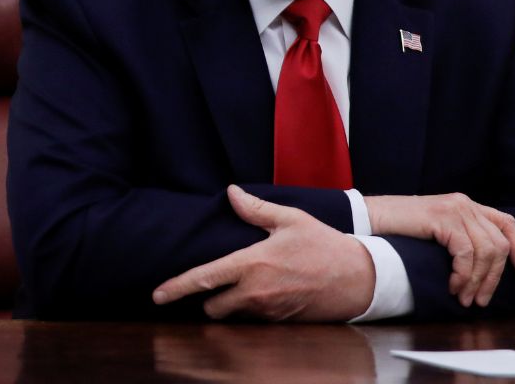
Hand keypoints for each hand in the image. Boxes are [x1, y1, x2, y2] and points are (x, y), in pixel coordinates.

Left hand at [152, 185, 374, 320]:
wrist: (357, 278)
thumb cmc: (324, 245)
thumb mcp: (291, 219)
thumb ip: (256, 209)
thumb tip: (231, 193)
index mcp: (252, 264)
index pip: (205, 279)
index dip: (177, 288)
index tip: (157, 295)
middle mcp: (255, 292)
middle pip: (212, 307)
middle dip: (211, 298)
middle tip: (222, 281)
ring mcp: (267, 311)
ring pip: (232, 315)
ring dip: (232, 304)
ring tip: (248, 285)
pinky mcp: (278, 322)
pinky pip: (253, 320)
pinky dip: (252, 309)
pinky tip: (269, 292)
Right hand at [364, 193, 514, 307]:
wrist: (370, 219)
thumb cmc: (399, 232)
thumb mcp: (437, 233)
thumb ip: (458, 239)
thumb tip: (480, 269)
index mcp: (467, 205)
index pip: (506, 223)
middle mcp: (466, 204)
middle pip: (499, 243)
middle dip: (494, 277)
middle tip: (481, 300)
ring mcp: (456, 209)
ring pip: (487, 250)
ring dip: (478, 280)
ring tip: (466, 298)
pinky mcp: (444, 218)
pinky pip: (467, 252)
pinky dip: (464, 274)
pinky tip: (454, 286)